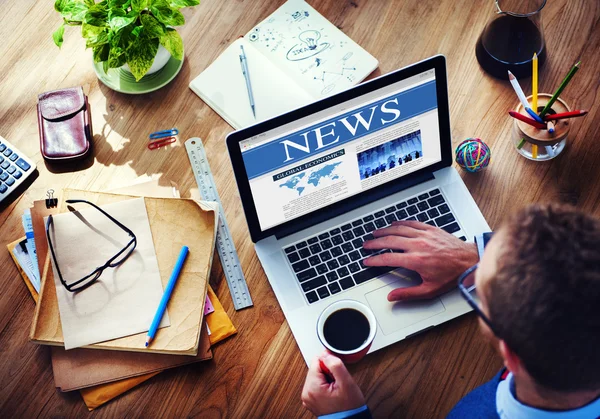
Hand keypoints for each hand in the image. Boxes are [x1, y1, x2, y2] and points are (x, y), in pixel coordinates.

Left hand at [301, 352, 364, 415]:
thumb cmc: (350, 407)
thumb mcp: (346, 382)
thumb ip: (335, 364)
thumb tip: (326, 354)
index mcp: (312, 387)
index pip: (316, 360)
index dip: (329, 363)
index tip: (337, 373)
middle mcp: (306, 393)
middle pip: (315, 368)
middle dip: (328, 371)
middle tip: (337, 383)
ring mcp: (308, 397)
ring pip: (317, 375)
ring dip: (327, 378)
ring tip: (336, 388)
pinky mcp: (311, 400)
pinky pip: (317, 384)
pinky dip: (325, 385)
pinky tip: (333, 392)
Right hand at [363, 220, 478, 300]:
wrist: (469, 261)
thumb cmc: (452, 275)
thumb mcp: (430, 290)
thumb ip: (408, 294)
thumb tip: (392, 297)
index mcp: (415, 260)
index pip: (387, 258)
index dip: (374, 260)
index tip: (367, 261)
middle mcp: (417, 245)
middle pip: (389, 241)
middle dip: (374, 243)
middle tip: (366, 245)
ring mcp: (424, 235)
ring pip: (398, 230)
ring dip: (384, 231)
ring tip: (375, 233)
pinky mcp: (430, 229)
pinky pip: (410, 223)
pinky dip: (399, 223)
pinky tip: (393, 224)